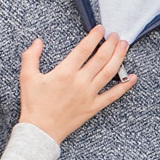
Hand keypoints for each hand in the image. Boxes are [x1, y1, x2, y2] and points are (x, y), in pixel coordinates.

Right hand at [18, 28, 136, 140]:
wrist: (40, 131)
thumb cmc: (33, 104)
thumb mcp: (27, 77)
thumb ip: (31, 57)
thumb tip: (37, 42)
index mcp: (65, 72)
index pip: (84, 49)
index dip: (94, 36)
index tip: (101, 28)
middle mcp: (80, 82)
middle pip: (101, 58)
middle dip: (111, 44)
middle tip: (116, 35)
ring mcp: (89, 95)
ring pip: (109, 73)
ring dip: (119, 58)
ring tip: (124, 46)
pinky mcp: (93, 107)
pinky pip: (113, 95)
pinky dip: (124, 86)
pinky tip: (133, 77)